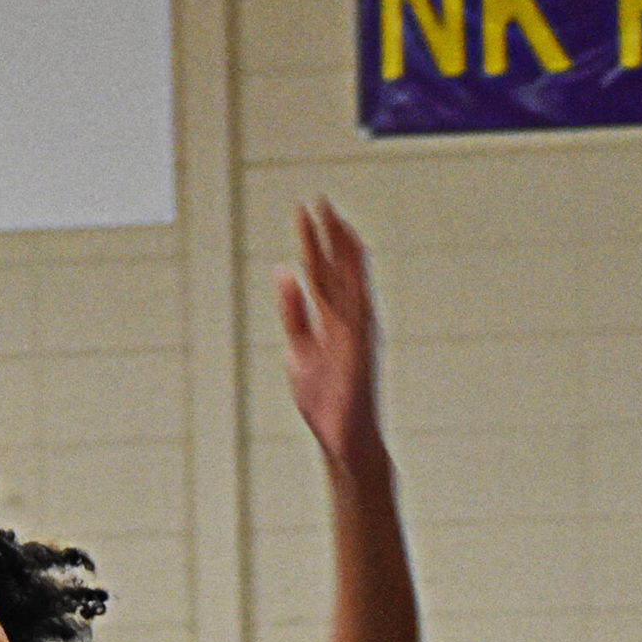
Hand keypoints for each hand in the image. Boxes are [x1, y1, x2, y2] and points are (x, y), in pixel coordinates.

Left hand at [278, 201, 385, 476]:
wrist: (344, 440)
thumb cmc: (324, 399)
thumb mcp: (298, 349)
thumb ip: (293, 312)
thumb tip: (282, 273)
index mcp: (334, 320)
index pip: (323, 273)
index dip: (316, 242)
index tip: (309, 211)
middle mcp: (349, 320)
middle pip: (337, 270)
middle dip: (329, 237)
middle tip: (320, 201)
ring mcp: (356, 332)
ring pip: (350, 282)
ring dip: (342, 252)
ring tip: (334, 219)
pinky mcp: (359, 348)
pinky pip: (356, 309)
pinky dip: (353, 284)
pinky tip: (346, 260)